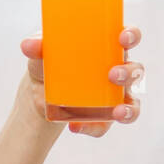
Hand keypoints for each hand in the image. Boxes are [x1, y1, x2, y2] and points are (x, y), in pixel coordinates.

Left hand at [17, 26, 144, 136]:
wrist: (39, 91)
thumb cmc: (49, 61)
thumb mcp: (42, 52)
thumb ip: (37, 47)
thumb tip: (28, 45)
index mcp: (107, 47)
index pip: (128, 37)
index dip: (131, 36)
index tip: (123, 38)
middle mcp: (117, 70)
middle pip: (136, 70)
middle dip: (129, 73)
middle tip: (112, 75)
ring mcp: (114, 95)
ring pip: (132, 102)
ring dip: (128, 109)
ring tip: (116, 112)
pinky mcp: (104, 116)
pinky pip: (106, 125)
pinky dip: (94, 127)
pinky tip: (75, 126)